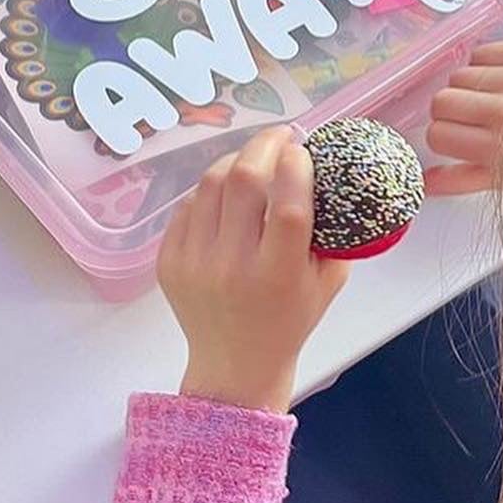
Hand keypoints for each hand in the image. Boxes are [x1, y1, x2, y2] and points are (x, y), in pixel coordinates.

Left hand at [158, 126, 349, 412]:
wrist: (234, 365)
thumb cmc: (290, 321)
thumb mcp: (327, 281)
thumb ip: (334, 232)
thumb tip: (330, 174)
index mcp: (278, 274)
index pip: (288, 205)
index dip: (296, 166)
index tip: (303, 148)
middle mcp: (233, 266)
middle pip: (244, 181)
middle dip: (264, 145)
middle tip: (280, 136)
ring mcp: (194, 263)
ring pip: (211, 184)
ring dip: (236, 161)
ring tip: (253, 159)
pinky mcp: (168, 261)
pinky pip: (188, 205)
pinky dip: (210, 191)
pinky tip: (226, 193)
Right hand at [425, 41, 502, 195]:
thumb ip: (460, 180)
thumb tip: (424, 181)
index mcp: (500, 149)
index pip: (437, 134)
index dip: (445, 137)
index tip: (457, 139)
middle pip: (441, 101)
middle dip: (450, 112)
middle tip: (471, 119)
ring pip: (458, 76)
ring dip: (468, 88)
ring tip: (492, 99)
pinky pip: (479, 53)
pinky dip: (485, 66)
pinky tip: (502, 81)